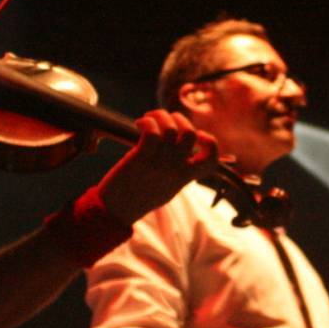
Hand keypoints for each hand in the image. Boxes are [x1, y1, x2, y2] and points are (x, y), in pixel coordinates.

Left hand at [95, 110, 219, 224]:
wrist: (117, 210)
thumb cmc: (140, 197)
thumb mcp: (168, 187)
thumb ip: (178, 171)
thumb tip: (179, 150)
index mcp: (185, 176)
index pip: (211, 160)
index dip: (210, 143)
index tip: (198, 136)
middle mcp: (176, 168)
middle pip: (190, 133)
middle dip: (178, 118)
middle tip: (163, 120)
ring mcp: (159, 163)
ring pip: (170, 129)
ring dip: (160, 116)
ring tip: (149, 119)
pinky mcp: (141, 158)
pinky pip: (151, 132)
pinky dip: (147, 122)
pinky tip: (139, 124)